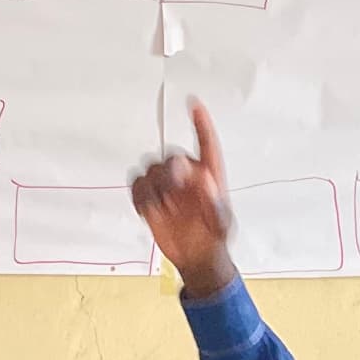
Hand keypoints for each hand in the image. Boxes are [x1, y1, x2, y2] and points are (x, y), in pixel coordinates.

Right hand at [130, 99, 236, 297]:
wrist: (196, 256)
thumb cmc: (213, 237)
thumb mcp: (222, 223)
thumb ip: (216, 202)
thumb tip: (205, 180)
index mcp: (209, 174)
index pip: (206, 142)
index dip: (200, 122)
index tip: (193, 104)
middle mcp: (187, 174)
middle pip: (171, 156)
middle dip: (170, 173)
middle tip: (174, 192)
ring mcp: (167, 185)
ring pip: (150, 169)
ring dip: (155, 190)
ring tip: (166, 210)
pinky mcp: (150, 197)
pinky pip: (137, 185)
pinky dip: (140, 198)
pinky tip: (151, 211)